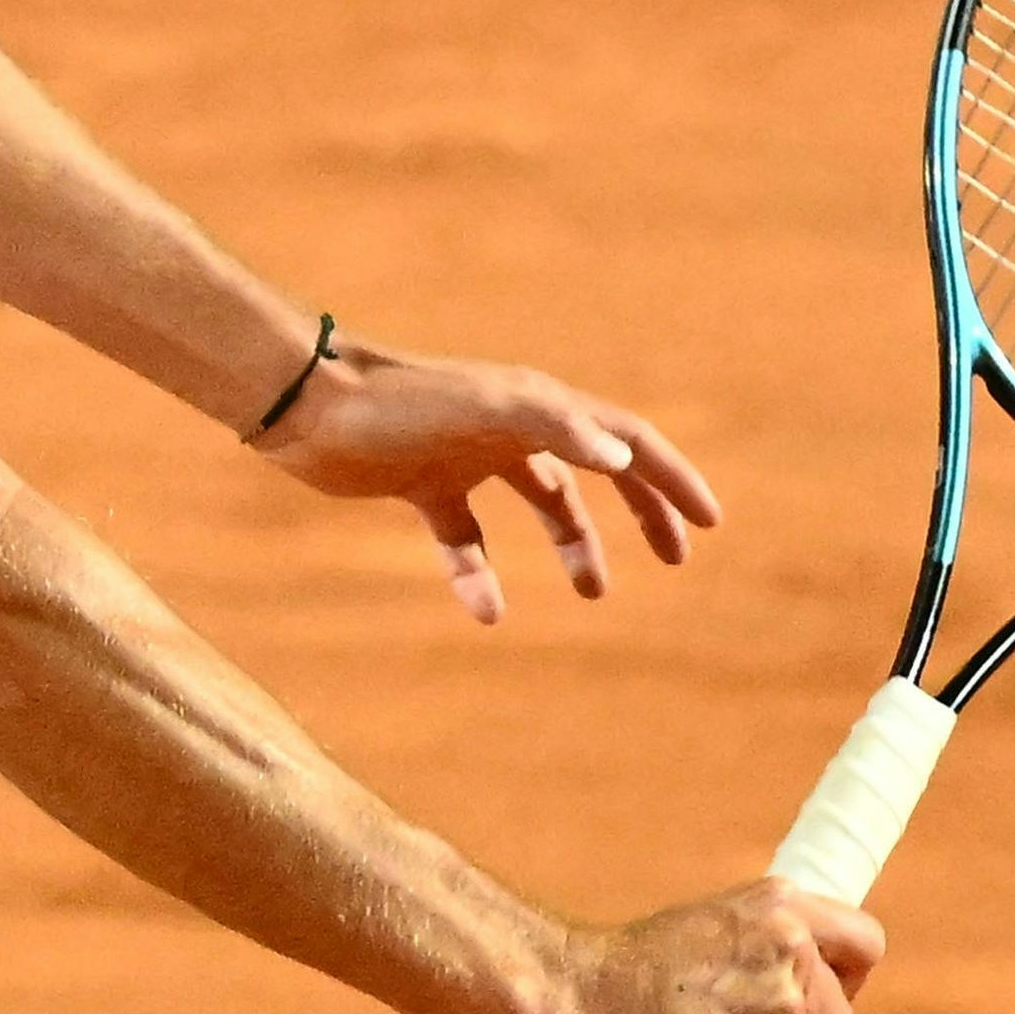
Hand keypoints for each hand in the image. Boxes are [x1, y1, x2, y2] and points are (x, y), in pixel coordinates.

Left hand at [247, 335, 721, 620]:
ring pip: (541, 502)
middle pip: (598, 469)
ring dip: (573, 543)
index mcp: (537, 405)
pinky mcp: (424, 485)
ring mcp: (468, 455)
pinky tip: (486, 611)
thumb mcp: (483, 411)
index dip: (671, 478)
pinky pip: (466, 537)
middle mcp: (511, 426)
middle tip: (674, 558)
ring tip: (592, 593)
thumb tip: (622, 453)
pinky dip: (480, 573)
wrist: (304, 405)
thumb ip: (554, 426)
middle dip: (642, 511)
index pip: (626, 440)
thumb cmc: (393, 402)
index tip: (710, 522)